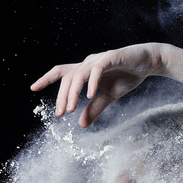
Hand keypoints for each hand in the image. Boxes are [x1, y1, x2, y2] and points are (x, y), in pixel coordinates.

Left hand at [30, 44, 165, 126]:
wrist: (148, 63)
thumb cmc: (128, 76)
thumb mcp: (110, 96)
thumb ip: (95, 108)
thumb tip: (81, 125)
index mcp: (85, 69)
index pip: (61, 72)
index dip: (46, 79)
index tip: (33, 88)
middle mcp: (88, 62)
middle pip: (68, 77)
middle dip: (62, 97)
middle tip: (61, 115)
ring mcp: (99, 59)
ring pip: (79, 74)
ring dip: (72, 92)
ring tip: (71, 109)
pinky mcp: (112, 58)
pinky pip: (97, 69)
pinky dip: (91, 82)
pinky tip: (89, 95)